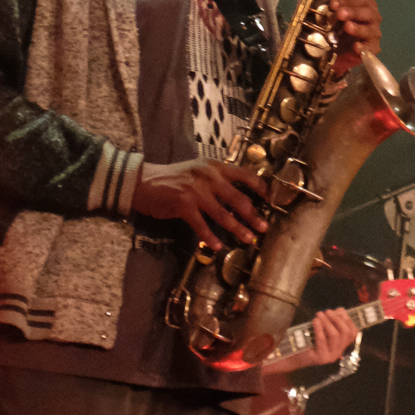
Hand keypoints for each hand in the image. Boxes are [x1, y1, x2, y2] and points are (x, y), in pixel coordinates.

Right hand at [137, 157, 270, 248]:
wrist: (144, 182)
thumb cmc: (173, 178)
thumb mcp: (198, 170)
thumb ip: (216, 179)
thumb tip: (238, 194)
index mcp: (214, 167)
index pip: (245, 175)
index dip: (260, 188)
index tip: (271, 200)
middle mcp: (208, 177)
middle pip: (238, 198)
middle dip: (253, 215)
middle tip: (264, 227)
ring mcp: (196, 191)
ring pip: (223, 214)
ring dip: (238, 229)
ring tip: (248, 239)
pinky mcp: (183, 205)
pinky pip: (201, 225)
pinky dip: (210, 237)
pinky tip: (217, 247)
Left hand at [325, 0, 383, 68]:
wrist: (350, 48)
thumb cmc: (345, 27)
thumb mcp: (341, 16)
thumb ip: (338, 9)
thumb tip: (332, 4)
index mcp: (367, 6)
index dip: (348, 0)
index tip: (333, 4)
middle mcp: (374, 18)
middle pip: (368, 12)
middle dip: (353, 12)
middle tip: (340, 13)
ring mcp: (374, 33)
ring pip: (370, 30)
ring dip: (358, 28)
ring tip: (347, 26)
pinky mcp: (372, 48)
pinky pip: (368, 48)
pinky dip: (362, 47)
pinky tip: (355, 46)